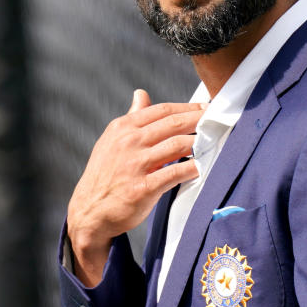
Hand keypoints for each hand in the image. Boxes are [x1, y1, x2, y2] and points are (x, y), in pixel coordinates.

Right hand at [67, 89, 204, 286]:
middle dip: (198, 120)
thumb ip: (131, 117)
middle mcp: (128, 142)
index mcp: (122, 127)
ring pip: (177, 145)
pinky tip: (202, 167)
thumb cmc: (105, 175)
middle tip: (216, 120)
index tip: (204, 108)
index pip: (161, 110)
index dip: (186, 107)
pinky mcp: (142, 188)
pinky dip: (192, 169)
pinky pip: (175, 173)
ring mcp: (135, 165)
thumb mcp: (112, 140)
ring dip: (199, 142)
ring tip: (213, 141)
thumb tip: (141, 94)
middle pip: (172, 123)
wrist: (89, 212)